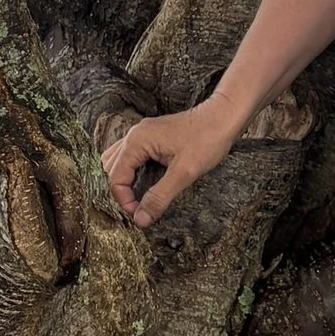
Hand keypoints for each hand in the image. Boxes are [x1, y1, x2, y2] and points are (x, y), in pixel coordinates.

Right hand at [100, 101, 234, 227]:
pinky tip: (145, 181)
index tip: (140, 215)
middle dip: (121, 191)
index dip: (124, 200)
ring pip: (118, 160)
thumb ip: (160, 196)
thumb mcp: (184, 173)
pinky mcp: (152, 135)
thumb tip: (141, 219)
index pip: (115, 177)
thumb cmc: (208, 139)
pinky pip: (131, 155)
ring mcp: (143, 133)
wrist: (224, 116)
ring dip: (124, 180)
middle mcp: (135, 134)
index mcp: (137, 141)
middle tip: (138, 208)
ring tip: (138, 198)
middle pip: (111, 168)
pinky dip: (132, 171)